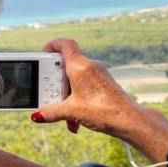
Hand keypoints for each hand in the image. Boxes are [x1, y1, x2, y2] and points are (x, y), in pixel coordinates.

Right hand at [31, 38, 148, 139]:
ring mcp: (99, 75)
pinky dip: (78, 101)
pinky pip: (85, 88)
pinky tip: (76, 121)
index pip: (65, 44)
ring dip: (67, 98)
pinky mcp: (105, 84)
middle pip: (67, 68)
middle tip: (49, 96)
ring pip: (76, 82)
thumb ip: (51, 112)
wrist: (129, 119)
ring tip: (65, 117)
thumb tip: (38, 115)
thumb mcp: (71, 112)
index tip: (44, 52)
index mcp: (80, 66)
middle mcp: (91, 66)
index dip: (53, 45)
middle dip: (56, 85)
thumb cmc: (103, 111)